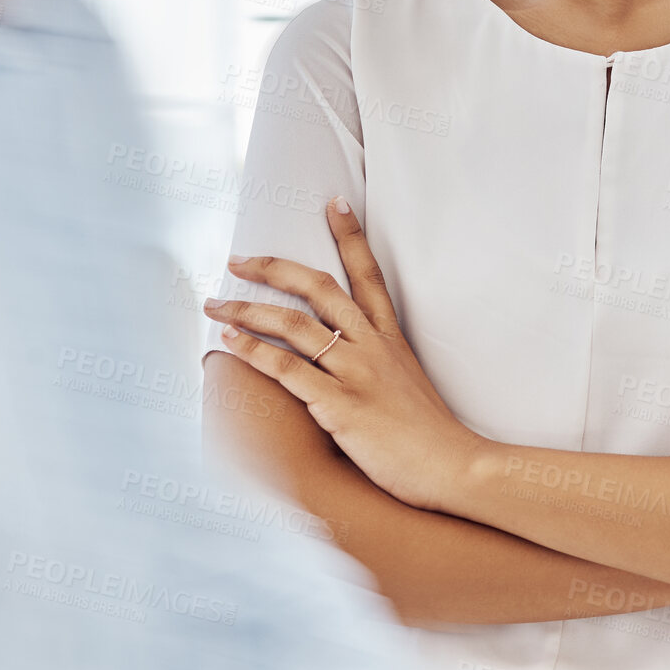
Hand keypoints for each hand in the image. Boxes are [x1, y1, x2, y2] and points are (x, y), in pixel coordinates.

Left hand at [203, 199, 480, 510]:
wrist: (453, 466)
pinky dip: (254, 352)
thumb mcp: (408, 383)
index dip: (351, 235)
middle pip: (321, 288)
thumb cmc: (430, 434)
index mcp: (391, 337)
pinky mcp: (340, 406)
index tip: (334, 203)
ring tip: (215, 304)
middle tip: (239, 258)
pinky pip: (288, 369)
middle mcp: (372, 346)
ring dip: (248, 310)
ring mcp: (356, 373)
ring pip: (295, 324)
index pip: (369, 273)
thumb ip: (380, 364)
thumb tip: (351, 358)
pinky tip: (229, 343)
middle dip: (275, 267)